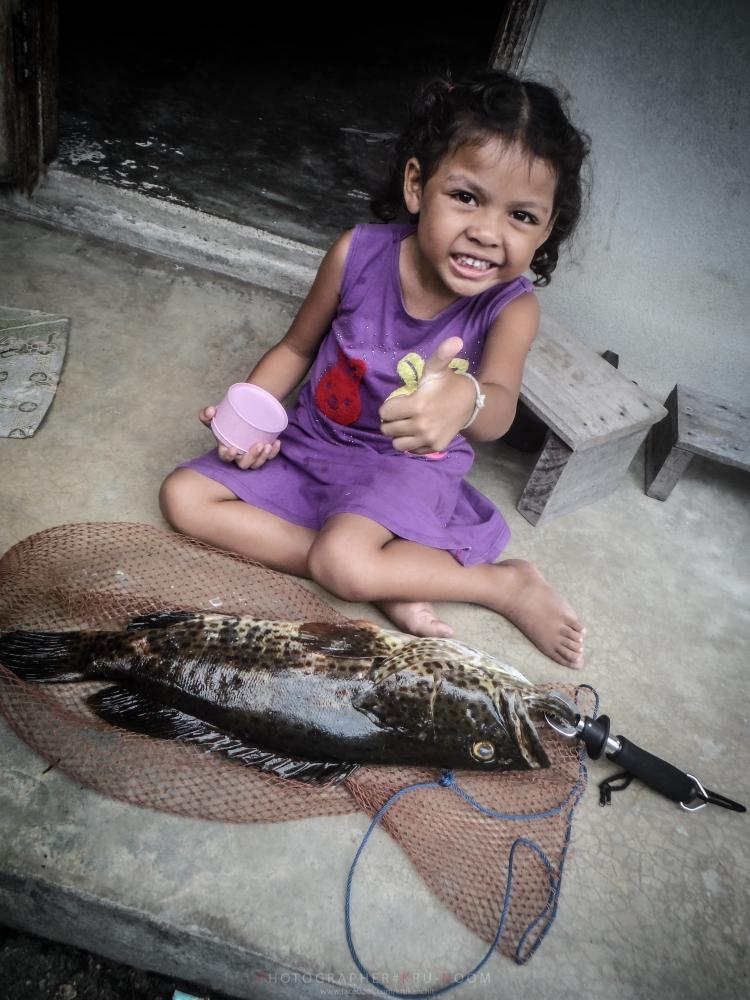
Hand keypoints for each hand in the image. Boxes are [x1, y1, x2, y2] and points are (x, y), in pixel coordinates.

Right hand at [199, 405, 281, 469]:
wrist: (245, 411)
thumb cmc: (228, 416)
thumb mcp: (216, 414)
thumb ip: (207, 413)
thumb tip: (211, 411)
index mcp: (226, 449)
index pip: (225, 458)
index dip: (229, 456)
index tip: (233, 449)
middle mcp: (239, 455)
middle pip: (244, 464)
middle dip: (252, 457)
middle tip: (258, 445)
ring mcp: (252, 455)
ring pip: (257, 463)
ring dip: (263, 457)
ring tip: (268, 446)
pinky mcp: (263, 452)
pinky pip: (270, 457)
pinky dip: (274, 452)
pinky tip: (277, 443)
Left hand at [378, 337, 475, 453]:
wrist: (472, 404)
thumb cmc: (449, 384)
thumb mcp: (440, 369)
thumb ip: (441, 354)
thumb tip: (456, 340)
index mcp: (418, 405)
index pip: (385, 412)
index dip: (388, 406)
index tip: (399, 402)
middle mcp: (421, 425)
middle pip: (388, 429)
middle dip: (390, 421)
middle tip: (401, 414)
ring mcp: (428, 438)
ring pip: (396, 443)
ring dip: (398, 434)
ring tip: (406, 424)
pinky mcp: (434, 447)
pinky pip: (411, 450)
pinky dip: (411, 443)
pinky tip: (418, 432)